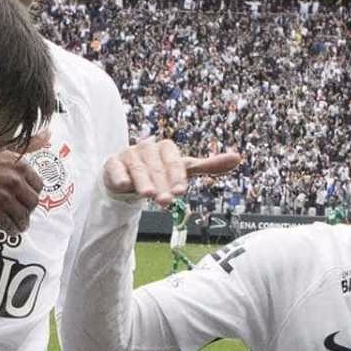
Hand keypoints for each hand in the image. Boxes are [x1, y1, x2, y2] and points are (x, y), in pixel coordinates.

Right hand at [0, 134, 49, 232]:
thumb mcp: (1, 146)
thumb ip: (27, 143)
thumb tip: (47, 134)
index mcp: (19, 166)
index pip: (39, 185)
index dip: (33, 192)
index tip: (27, 196)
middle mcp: (15, 182)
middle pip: (33, 203)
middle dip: (28, 209)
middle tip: (21, 210)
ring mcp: (4, 199)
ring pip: (23, 217)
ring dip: (21, 222)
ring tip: (17, 224)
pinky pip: (10, 226)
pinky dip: (11, 230)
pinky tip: (8, 229)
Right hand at [104, 138, 241, 206]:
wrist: (129, 176)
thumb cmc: (160, 172)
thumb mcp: (184, 170)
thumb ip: (209, 165)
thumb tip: (238, 157)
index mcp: (166, 148)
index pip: (173, 160)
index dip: (177, 175)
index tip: (181, 191)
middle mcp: (147, 149)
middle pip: (156, 167)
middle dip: (161, 185)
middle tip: (166, 201)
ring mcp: (129, 155)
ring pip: (137, 168)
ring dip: (143, 182)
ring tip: (148, 196)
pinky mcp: (113, 164)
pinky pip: (116, 167)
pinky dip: (120, 176)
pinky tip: (125, 185)